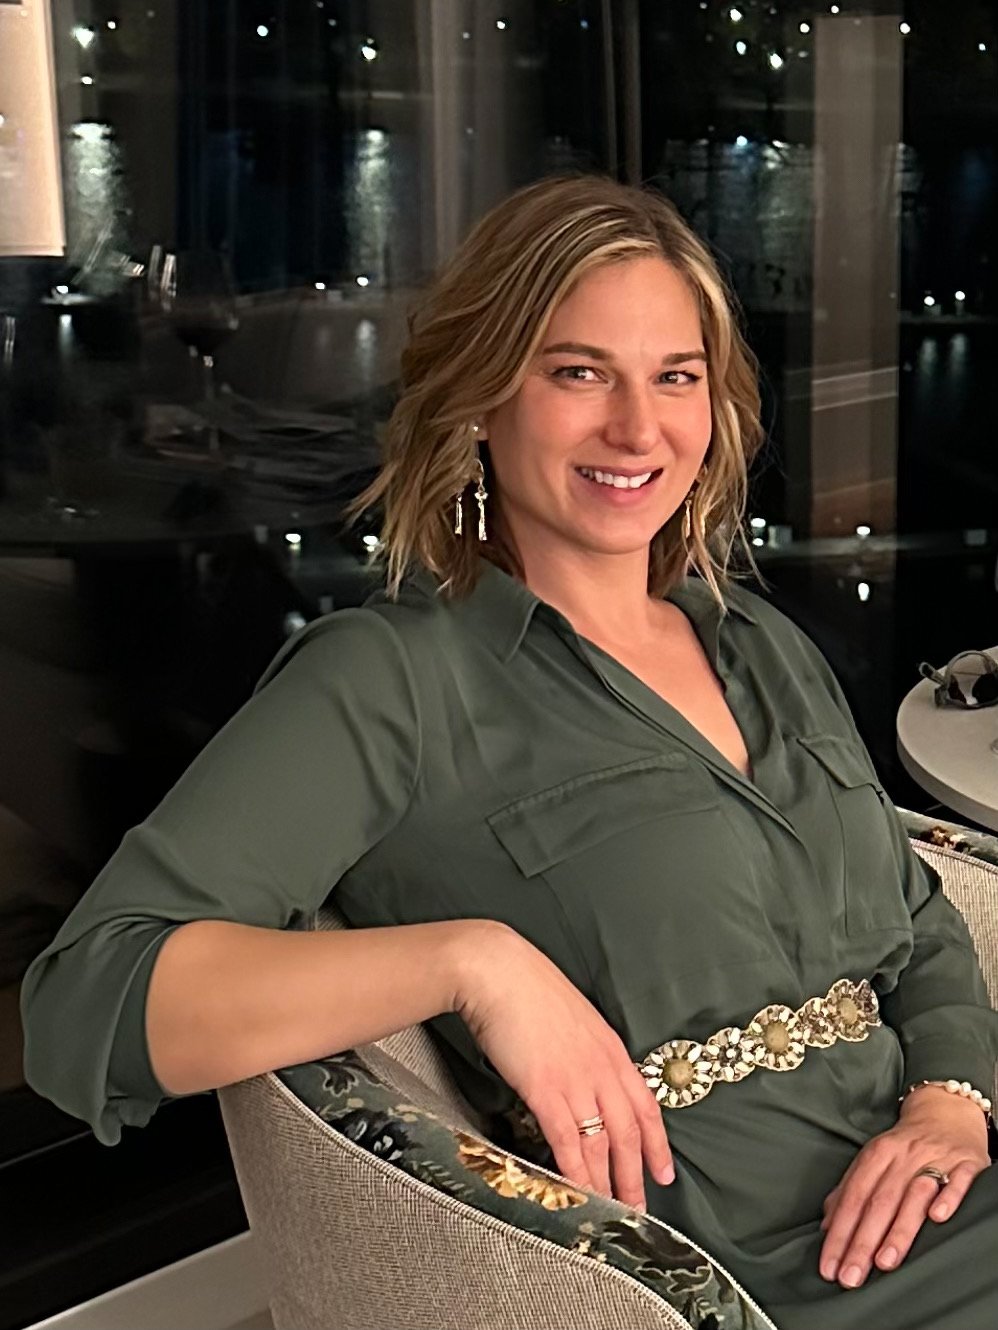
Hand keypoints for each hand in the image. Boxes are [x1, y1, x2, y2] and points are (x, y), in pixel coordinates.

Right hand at [454, 922, 673, 1209]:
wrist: (497, 970)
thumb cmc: (526, 988)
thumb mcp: (572, 1016)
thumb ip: (585, 1048)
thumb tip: (583, 1075)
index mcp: (610, 1047)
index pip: (645, 1105)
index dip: (657, 1143)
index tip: (664, 1171)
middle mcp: (601, 1067)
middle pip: (629, 1131)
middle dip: (636, 1174)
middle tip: (638, 1208)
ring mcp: (576, 1079)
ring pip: (602, 1143)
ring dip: (607, 1181)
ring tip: (610, 1210)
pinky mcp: (545, 1089)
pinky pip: (568, 1141)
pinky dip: (576, 1171)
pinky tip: (579, 1191)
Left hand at [818, 1086, 989, 1287]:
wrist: (946, 1112)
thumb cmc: (905, 1145)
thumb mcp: (873, 1159)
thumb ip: (849, 1191)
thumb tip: (826, 1225)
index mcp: (876, 1154)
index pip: (853, 1198)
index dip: (839, 1233)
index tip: (829, 1265)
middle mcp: (903, 1156)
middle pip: (879, 1202)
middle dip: (862, 1242)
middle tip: (850, 1277)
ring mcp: (935, 1158)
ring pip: (914, 1196)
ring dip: (898, 1229)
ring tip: (884, 1262)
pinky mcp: (966, 1163)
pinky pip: (958, 1182)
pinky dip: (948, 1198)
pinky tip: (938, 1218)